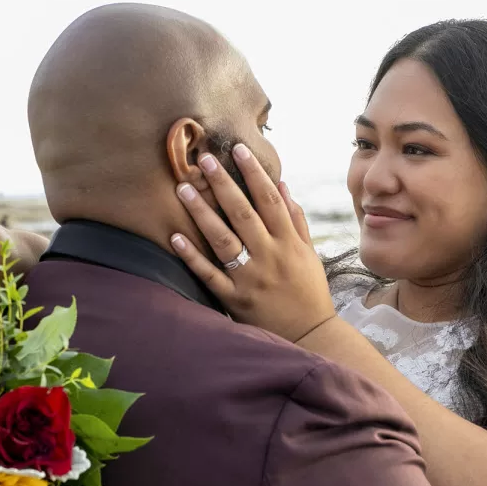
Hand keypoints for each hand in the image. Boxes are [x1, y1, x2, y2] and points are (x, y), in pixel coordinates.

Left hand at [169, 144, 336, 342]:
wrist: (310, 336)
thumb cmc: (309, 291)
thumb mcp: (308, 253)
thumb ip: (296, 220)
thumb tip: (282, 186)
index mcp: (288, 243)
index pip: (269, 200)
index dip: (254, 173)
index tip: (238, 149)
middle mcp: (269, 256)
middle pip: (243, 213)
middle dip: (223, 184)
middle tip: (203, 159)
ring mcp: (250, 278)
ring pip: (223, 239)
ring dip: (202, 212)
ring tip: (183, 189)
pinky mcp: (235, 299)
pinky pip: (210, 275)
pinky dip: (193, 256)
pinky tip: (176, 236)